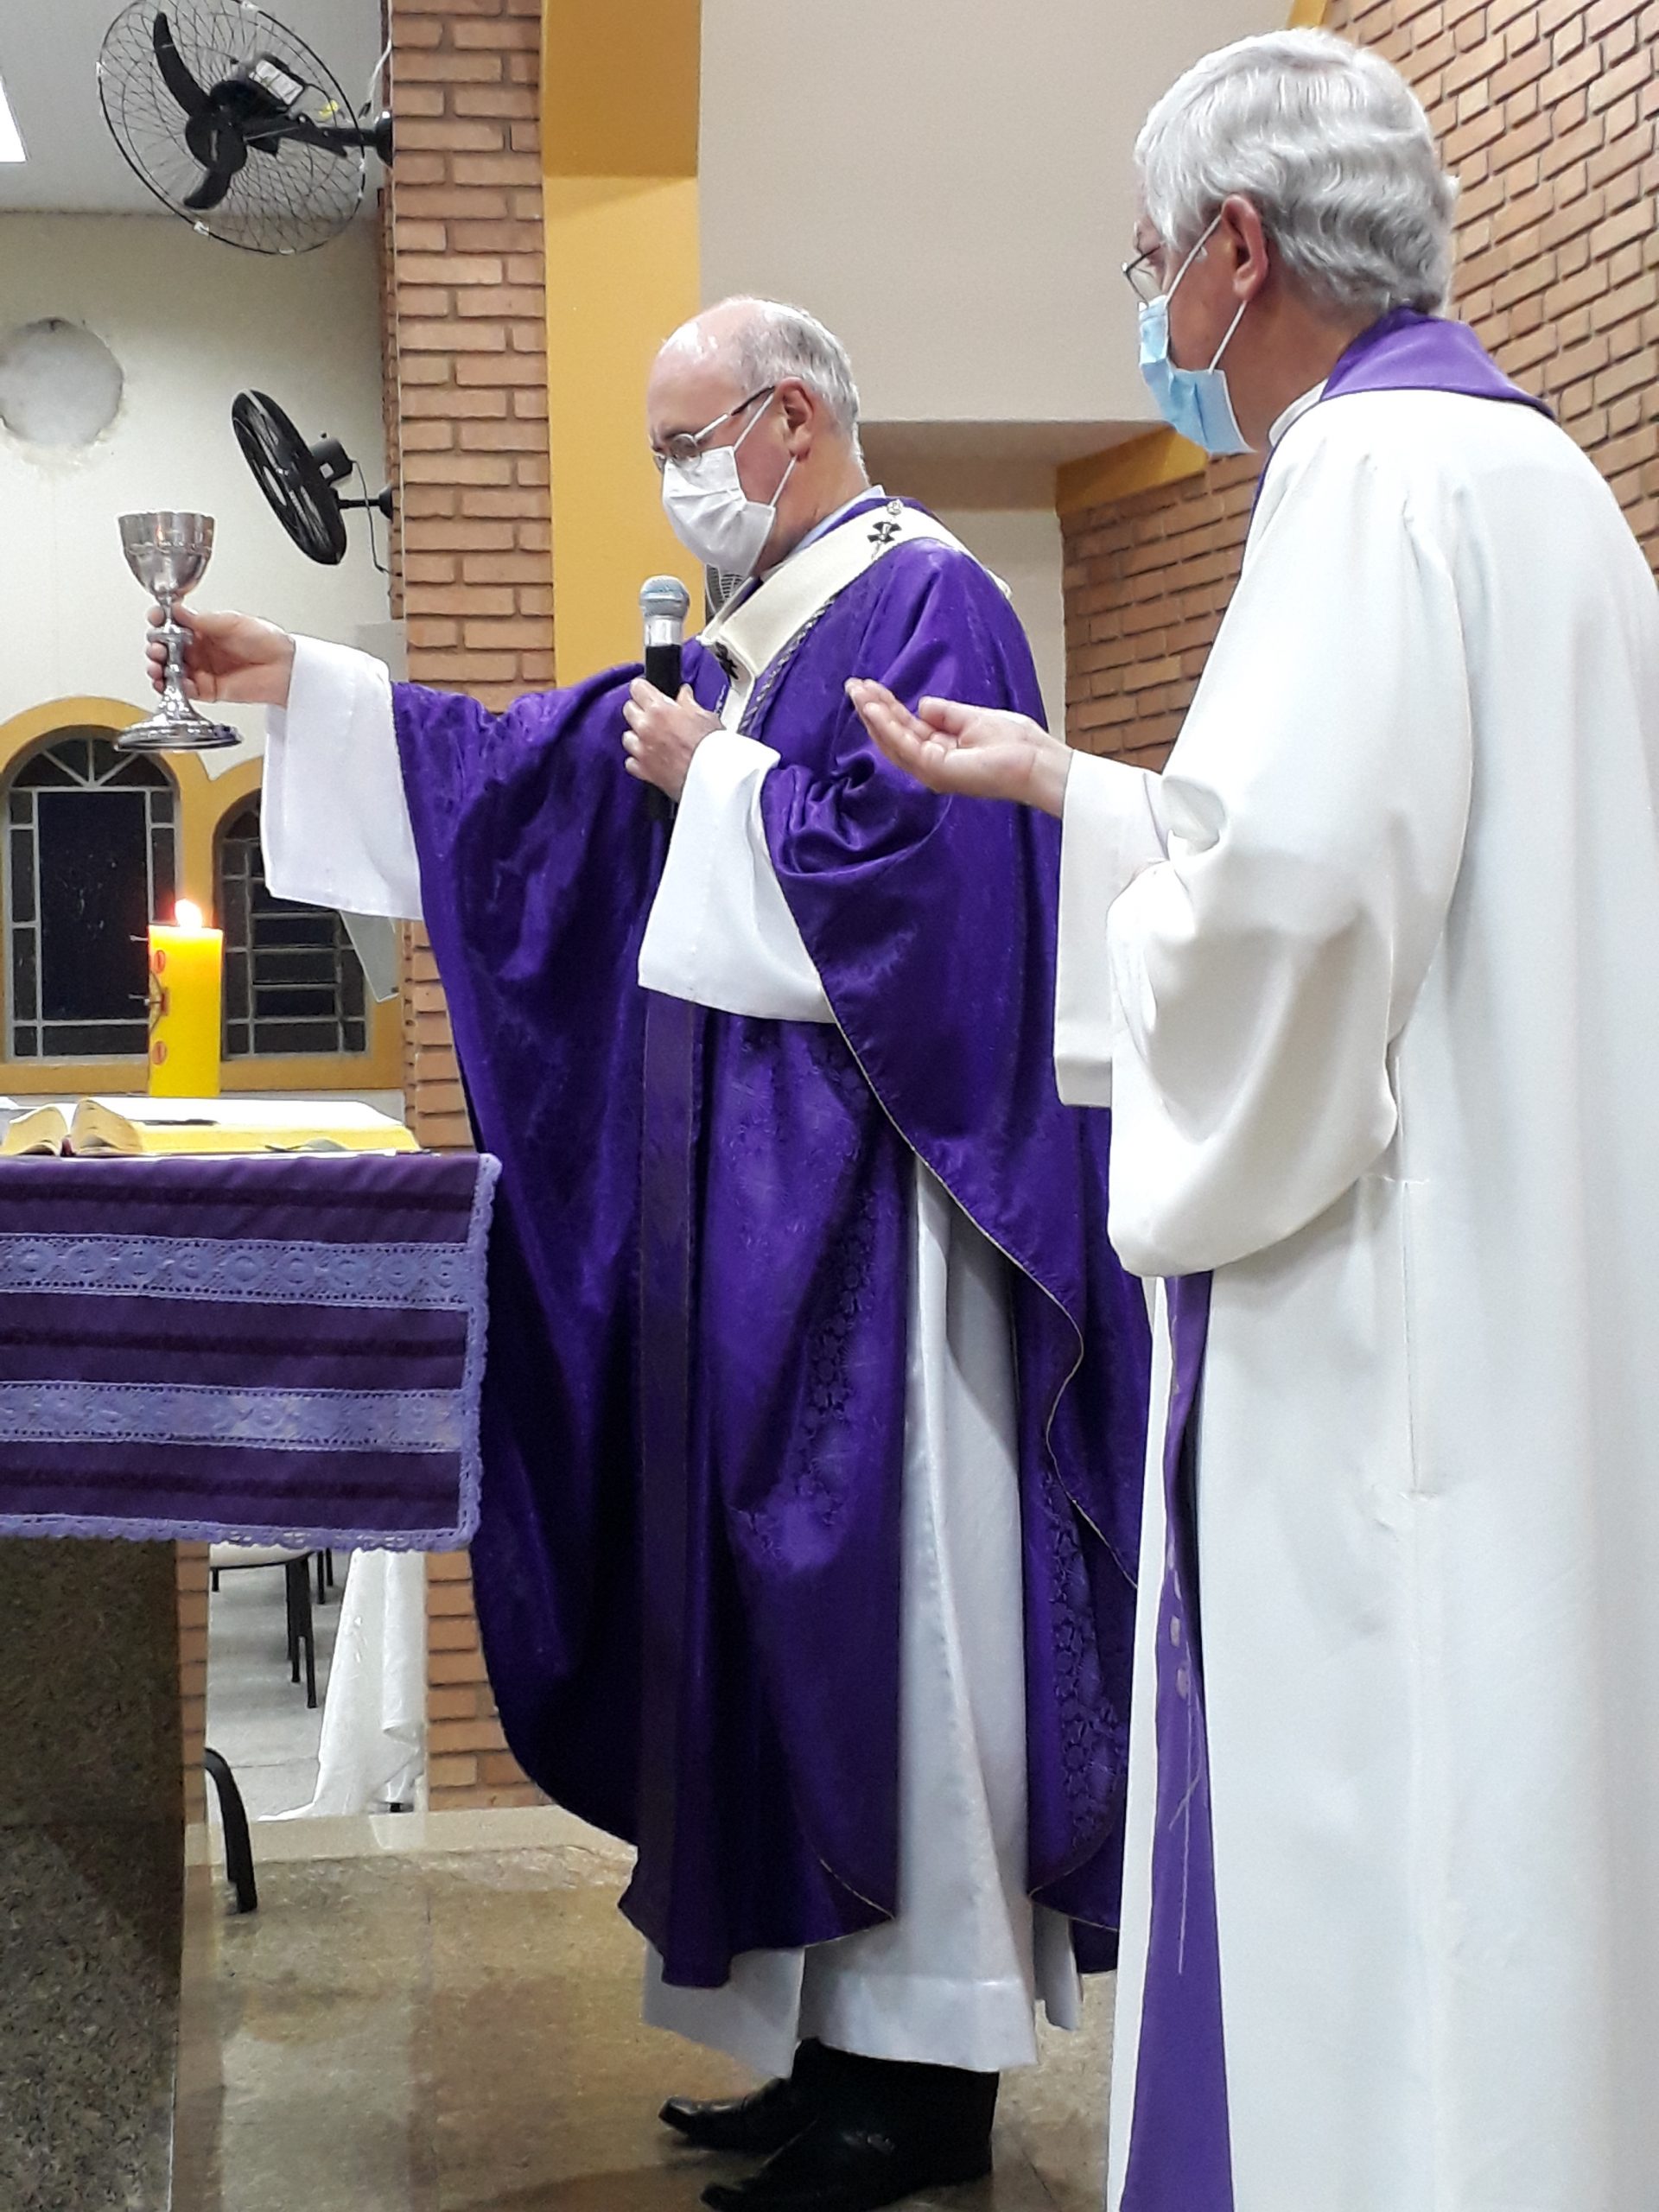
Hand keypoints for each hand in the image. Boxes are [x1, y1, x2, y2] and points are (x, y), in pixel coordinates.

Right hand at [146, 605, 296, 708]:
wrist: (285, 667)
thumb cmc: (267, 641)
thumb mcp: (231, 621)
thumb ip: (202, 620)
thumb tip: (177, 611)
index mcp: (204, 629)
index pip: (173, 625)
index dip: (161, 622)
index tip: (155, 620)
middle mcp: (201, 649)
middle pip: (167, 649)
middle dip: (156, 647)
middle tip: (157, 647)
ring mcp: (204, 670)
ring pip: (171, 671)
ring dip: (159, 668)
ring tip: (158, 665)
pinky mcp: (209, 690)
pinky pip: (186, 691)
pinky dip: (175, 687)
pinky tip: (172, 682)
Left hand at [622, 679, 721, 803]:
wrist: (714, 776)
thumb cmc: (711, 748)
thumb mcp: (705, 716)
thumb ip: (689, 703)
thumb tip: (684, 695)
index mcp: (659, 710)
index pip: (637, 688)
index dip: (643, 689)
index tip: (647, 692)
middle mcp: (646, 728)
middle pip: (628, 710)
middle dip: (639, 710)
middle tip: (653, 715)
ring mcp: (642, 750)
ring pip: (627, 737)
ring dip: (637, 736)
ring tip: (653, 739)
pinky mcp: (644, 771)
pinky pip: (631, 762)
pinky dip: (638, 760)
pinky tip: (650, 759)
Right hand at [846, 680, 1072, 817]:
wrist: (1037, 761)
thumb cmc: (1017, 745)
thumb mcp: (974, 718)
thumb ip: (946, 713)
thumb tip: (922, 704)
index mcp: (942, 752)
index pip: (906, 728)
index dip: (886, 706)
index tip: (868, 686)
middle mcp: (932, 764)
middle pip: (893, 735)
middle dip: (872, 710)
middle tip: (853, 686)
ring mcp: (932, 770)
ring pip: (893, 741)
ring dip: (873, 715)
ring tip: (857, 692)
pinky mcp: (936, 771)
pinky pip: (904, 745)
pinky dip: (887, 726)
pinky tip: (873, 707)